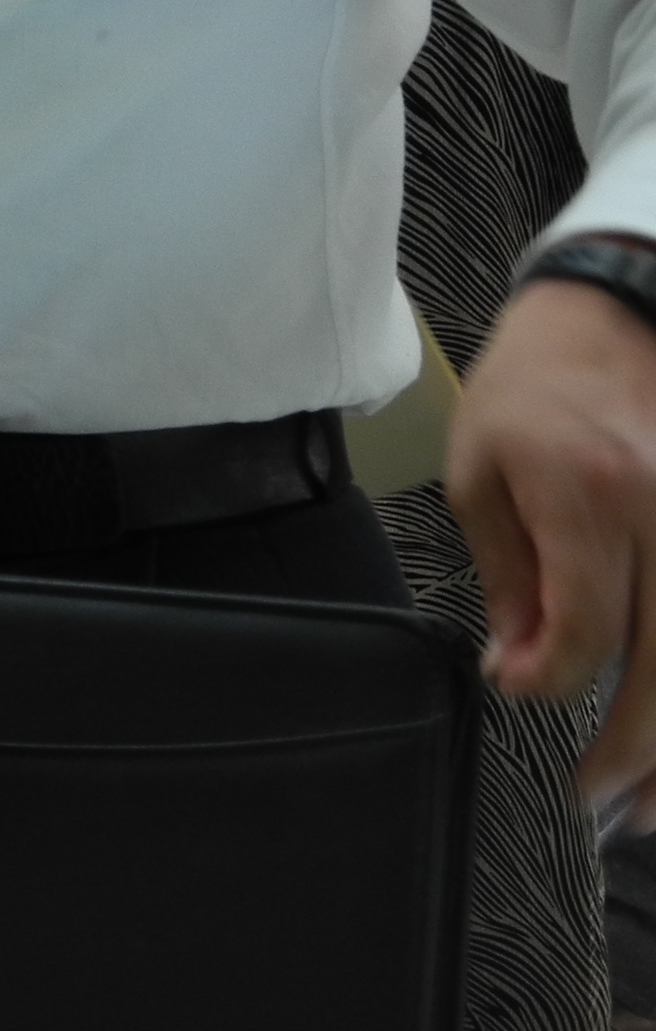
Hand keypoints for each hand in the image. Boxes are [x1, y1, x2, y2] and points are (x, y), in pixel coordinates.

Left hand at [451, 273, 655, 816]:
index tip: (517, 688)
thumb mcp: (482, 470)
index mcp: (591, 494)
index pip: (585, 627)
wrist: (618, 315)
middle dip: (637, 751)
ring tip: (649, 806)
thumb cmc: (534, 387)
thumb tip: (523, 669)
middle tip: (600, 805)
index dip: (551, 678)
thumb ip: (510, 577)